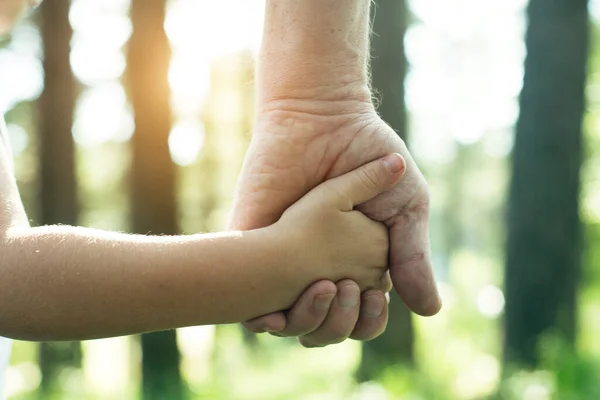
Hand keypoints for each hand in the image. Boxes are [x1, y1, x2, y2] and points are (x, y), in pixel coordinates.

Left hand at [230, 100, 440, 345]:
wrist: (324, 118)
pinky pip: (249, 296)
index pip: (361, 316)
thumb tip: (431, 312)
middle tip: (351, 290)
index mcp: (356, 263)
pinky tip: (272, 317)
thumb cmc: (369, 156)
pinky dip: (262, 319)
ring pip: (291, 322)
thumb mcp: (405, 208)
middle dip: (341, 324)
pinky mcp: (254, 242)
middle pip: (327, 327)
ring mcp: (286, 256)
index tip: (375, 298)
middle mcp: (320, 267)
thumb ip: (413, 257)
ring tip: (326, 287)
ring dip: (309, 321)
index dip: (368, 319)